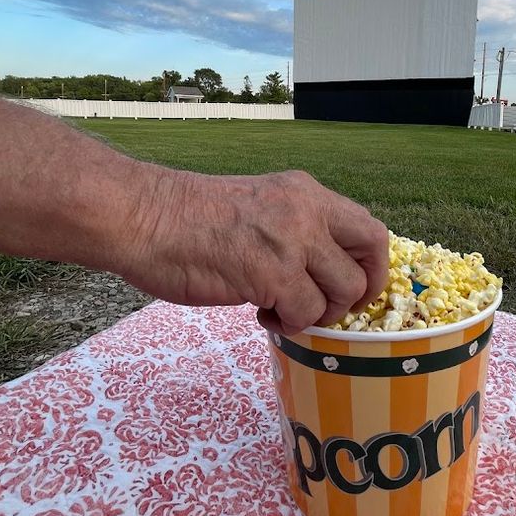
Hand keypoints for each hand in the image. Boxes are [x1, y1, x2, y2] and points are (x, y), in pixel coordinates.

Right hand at [119, 167, 388, 334]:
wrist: (143, 217)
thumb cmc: (188, 219)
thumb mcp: (259, 207)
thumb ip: (296, 229)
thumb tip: (324, 270)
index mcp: (305, 191)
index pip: (368, 226)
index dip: (370, 264)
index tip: (352, 287)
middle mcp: (307, 209)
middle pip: (372, 253)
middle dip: (361, 290)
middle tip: (329, 306)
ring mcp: (292, 240)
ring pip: (344, 291)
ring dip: (318, 312)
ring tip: (281, 308)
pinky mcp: (272, 272)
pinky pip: (306, 313)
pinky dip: (289, 323)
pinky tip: (261, 312)